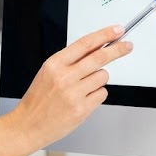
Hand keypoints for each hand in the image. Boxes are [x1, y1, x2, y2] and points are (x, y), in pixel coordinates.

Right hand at [14, 25, 132, 146]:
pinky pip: (102, 94)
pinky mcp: (82, 109)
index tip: (116, 31)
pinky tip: (82, 99)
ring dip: (98, 80)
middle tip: (127, 46)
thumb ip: (71, 61)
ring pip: (103, 77)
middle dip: (117, 50)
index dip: (104, 35)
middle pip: (99, 57)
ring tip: (82, 88)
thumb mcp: (48, 73)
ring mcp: (74, 93)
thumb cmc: (38, 99)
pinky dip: (96, 95)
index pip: (85, 43)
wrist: (28, 124)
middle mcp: (64, 77)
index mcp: (55, 64)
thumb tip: (96, 48)